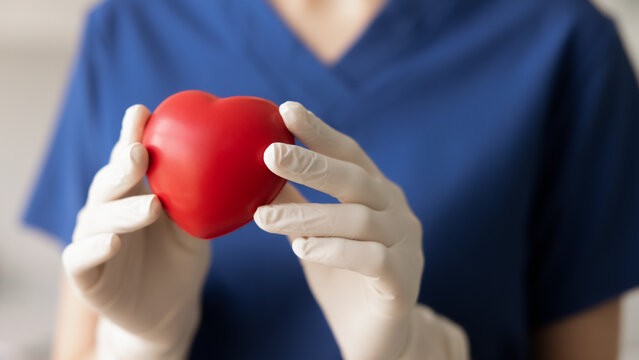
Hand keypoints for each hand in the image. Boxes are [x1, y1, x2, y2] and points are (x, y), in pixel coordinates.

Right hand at [62, 105, 210, 358]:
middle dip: (122, 166)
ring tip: (151, 205)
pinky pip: (81, 257)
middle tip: (138, 152)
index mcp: (132, 192)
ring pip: (98, 217)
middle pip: (110, 182)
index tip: (142, 112)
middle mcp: (108, 210)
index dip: (131, 134)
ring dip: (122, 210)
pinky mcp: (85, 273)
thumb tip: (243, 160)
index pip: (130, 160)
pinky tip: (113, 241)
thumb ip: (203, 196)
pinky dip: (94, 248)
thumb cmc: (181, 257)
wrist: (168, 307)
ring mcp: (92, 239)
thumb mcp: (196, 225)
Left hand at [254, 102, 424, 358]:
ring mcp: (406, 246)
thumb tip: (261, 169)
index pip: (350, 155)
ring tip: (264, 218)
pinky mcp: (403, 282)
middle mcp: (397, 213)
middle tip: (269, 155)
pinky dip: (334, 250)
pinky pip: (371, 259)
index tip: (286, 110)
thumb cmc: (344, 279)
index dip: (320, 132)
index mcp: (378, 195)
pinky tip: (302, 249)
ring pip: (358, 220)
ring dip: (307, 216)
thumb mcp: (316, 234)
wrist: (377, 337)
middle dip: (312, 164)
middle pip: (356, 179)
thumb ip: (300, 202)